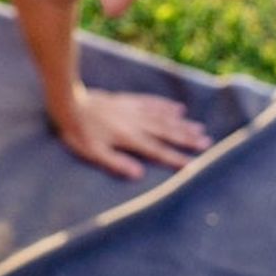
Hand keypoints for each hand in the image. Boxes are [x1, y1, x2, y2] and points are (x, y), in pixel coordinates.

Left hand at [54, 87, 212, 178]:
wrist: (68, 102)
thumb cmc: (79, 132)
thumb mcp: (93, 153)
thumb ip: (116, 163)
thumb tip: (139, 175)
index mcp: (129, 138)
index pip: (157, 151)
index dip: (175, 158)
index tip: (193, 165)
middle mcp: (135, 123)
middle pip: (166, 132)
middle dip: (187, 139)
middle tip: (207, 143)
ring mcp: (133, 110)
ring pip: (163, 117)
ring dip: (182, 123)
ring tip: (200, 128)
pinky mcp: (127, 100)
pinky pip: (151, 102)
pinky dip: (166, 105)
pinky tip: (177, 108)